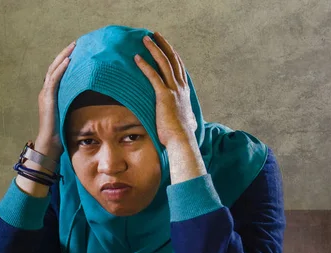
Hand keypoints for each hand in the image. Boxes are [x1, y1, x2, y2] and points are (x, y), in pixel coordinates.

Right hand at [35, 41, 74, 160]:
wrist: (50, 143)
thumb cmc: (62, 132)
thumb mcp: (71, 114)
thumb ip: (77, 105)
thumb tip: (94, 101)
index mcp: (51, 94)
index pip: (58, 73)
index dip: (66, 61)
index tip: (77, 52)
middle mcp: (46, 91)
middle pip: (55, 67)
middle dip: (65, 54)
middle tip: (76, 43)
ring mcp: (45, 94)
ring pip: (53, 69)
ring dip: (63, 57)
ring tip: (73, 47)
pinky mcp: (47, 98)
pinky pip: (54, 79)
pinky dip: (61, 69)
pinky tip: (69, 61)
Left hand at [135, 32, 205, 184]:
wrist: (182, 140)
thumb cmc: (183, 135)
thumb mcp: (189, 122)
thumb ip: (189, 117)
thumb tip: (193, 121)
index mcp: (185, 92)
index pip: (179, 68)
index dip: (172, 55)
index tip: (166, 46)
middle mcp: (180, 88)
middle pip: (172, 60)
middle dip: (164, 45)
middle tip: (155, 35)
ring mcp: (173, 90)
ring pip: (164, 63)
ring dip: (154, 49)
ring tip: (145, 39)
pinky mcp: (164, 96)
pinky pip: (153, 76)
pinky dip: (145, 65)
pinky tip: (137, 58)